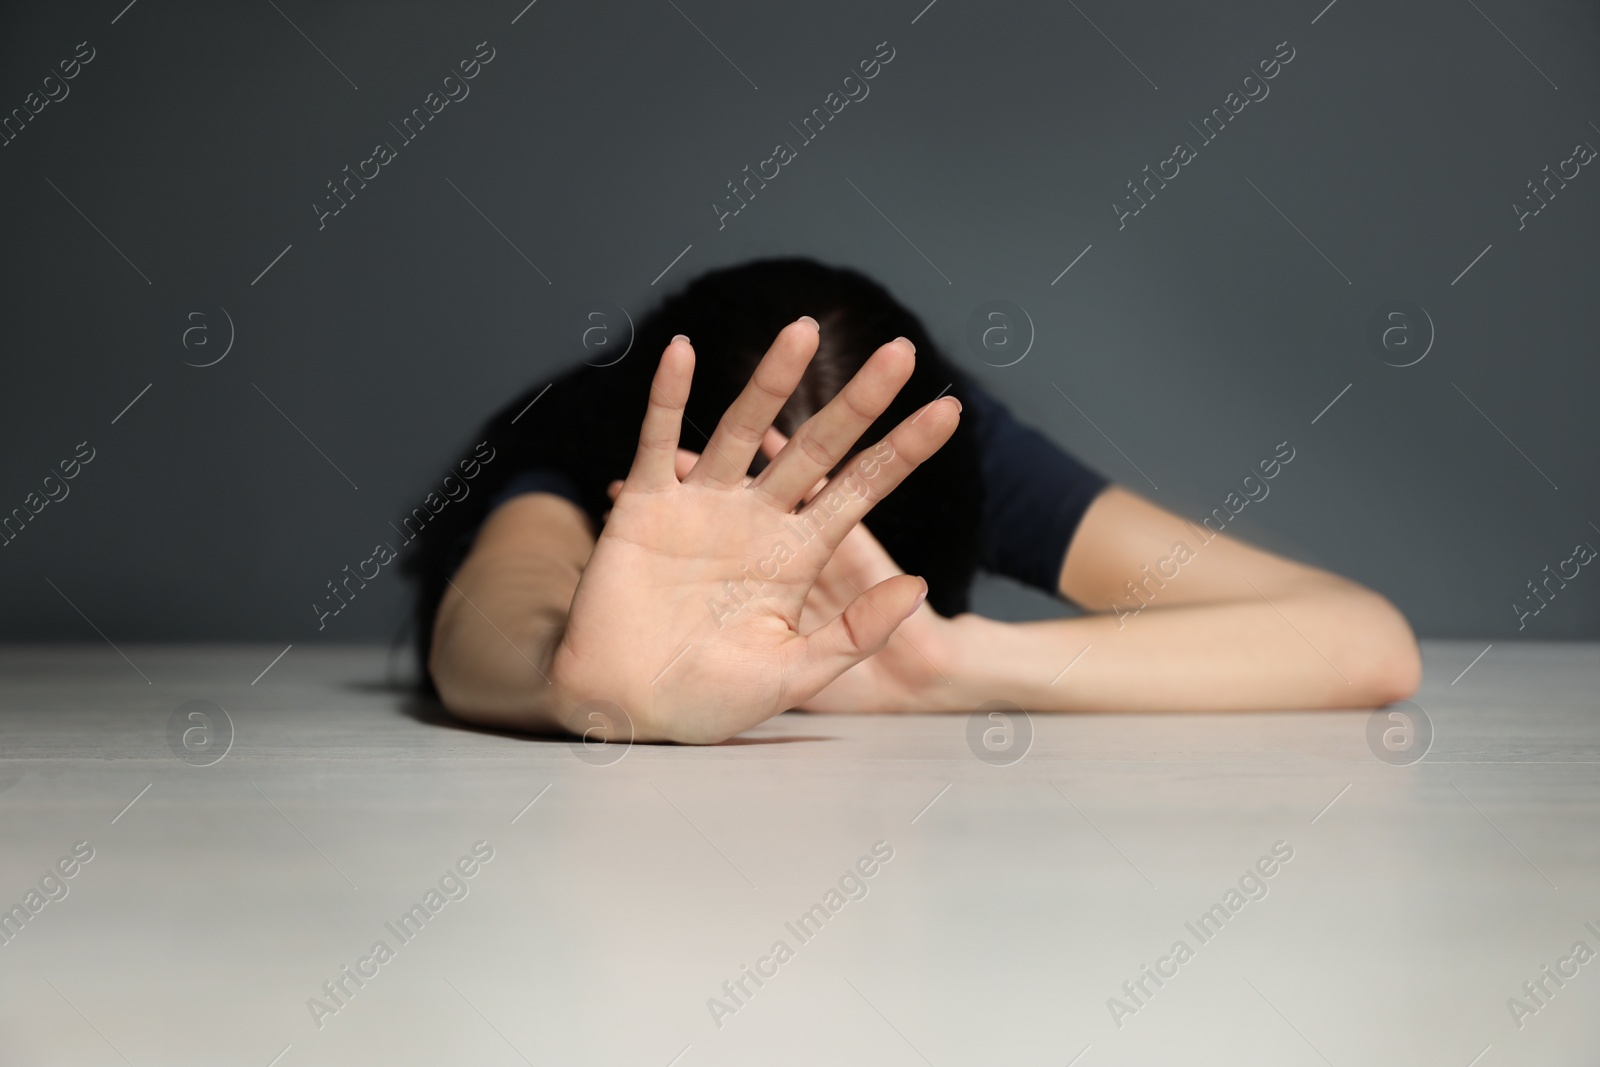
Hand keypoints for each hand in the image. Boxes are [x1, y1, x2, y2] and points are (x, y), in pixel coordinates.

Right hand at [548, 320, 960, 742]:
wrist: (630, 709)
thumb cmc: (711, 700)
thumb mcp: (796, 671)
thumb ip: (854, 632)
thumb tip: (918, 587)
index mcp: (798, 554)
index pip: (863, 488)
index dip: (903, 450)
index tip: (950, 412)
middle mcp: (758, 519)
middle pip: (818, 446)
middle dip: (859, 402)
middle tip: (901, 353)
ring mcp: (703, 507)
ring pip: (743, 429)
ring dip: (773, 381)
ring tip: (803, 330)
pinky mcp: (646, 506)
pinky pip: (657, 442)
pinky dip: (667, 398)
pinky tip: (682, 352)